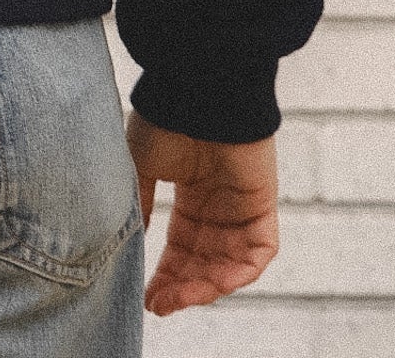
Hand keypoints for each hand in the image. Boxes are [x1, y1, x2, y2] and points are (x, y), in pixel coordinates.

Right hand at [125, 108, 278, 314]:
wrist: (196, 90)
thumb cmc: (165, 118)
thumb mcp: (140, 164)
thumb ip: (140, 203)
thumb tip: (132, 241)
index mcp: (191, 191)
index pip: (182, 246)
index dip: (167, 273)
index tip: (147, 296)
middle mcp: (218, 203)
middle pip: (204, 260)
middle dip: (182, 286)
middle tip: (159, 305)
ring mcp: (241, 204)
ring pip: (229, 263)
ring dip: (205, 287)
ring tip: (177, 299)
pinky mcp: (263, 204)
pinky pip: (258, 252)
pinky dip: (237, 274)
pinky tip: (211, 285)